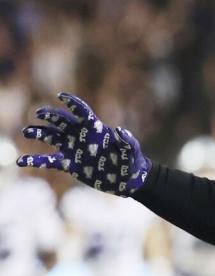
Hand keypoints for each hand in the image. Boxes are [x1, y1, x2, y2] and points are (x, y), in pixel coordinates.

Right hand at [18, 92, 150, 195]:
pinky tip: (21, 162)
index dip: (73, 103)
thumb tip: (119, 130)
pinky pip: (49, 160)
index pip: (82, 112)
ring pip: (53, 137)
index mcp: (96, 130)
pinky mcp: (69, 164)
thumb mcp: (131, 152)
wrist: (126, 180)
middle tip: (38, 113)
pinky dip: (35, 160)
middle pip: (63, 122)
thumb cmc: (132, 162)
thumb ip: (127, 141)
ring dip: (39, 133)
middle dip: (51, 116)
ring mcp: (74, 149)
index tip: (61, 95)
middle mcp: (82, 137)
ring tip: (26, 131)